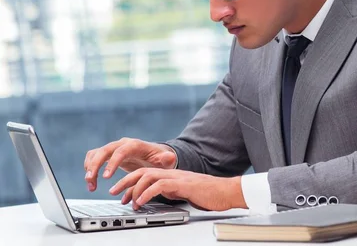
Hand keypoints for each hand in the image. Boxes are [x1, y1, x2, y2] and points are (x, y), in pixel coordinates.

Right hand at [84, 138, 176, 191]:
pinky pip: (94, 158)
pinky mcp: (109, 155)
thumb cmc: (160, 159)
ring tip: (91, 185)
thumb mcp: (166, 160)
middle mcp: (123, 144)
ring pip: (96, 153)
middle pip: (105, 150)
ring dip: (90, 168)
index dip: (112, 163)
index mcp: (135, 145)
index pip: (121, 151)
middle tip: (90, 180)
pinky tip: (91, 182)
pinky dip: (89, 168)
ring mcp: (115, 149)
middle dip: (95, 165)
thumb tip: (169, 157)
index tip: (106, 177)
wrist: (155, 156)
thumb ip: (167, 159)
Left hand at [109, 169, 246, 210]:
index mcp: (171, 175)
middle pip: (142, 171)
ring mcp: (177, 177)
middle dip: (125, 181)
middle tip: (113, 192)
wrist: (227, 192)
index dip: (130, 181)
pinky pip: (160, 185)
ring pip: (149, 175)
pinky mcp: (183, 184)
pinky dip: (147, 193)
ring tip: (128, 201)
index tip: (119, 192)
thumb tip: (157, 197)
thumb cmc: (210, 194)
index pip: (146, 173)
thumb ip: (171, 191)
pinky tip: (142, 201)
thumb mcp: (184, 193)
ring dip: (134, 188)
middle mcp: (172, 173)